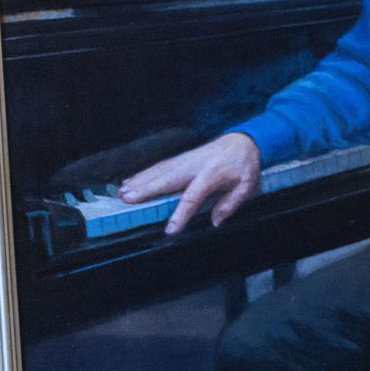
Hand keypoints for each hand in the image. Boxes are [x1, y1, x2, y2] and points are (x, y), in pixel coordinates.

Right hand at [118, 132, 261, 233]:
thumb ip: (231, 204)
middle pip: (166, 179)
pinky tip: (130, 181)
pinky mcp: (181, 158)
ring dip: (139, 181)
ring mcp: (185, 160)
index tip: (170, 229)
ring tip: (122, 192)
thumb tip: (215, 222)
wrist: (243, 140)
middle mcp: (194, 166)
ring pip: (158, 171)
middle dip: (146, 190)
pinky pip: (159, 166)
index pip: (193, 197)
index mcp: (212, 175)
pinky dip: (143, 174)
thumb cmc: (245, 165)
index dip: (181, 214)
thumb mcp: (247, 186)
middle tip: (128, 199)